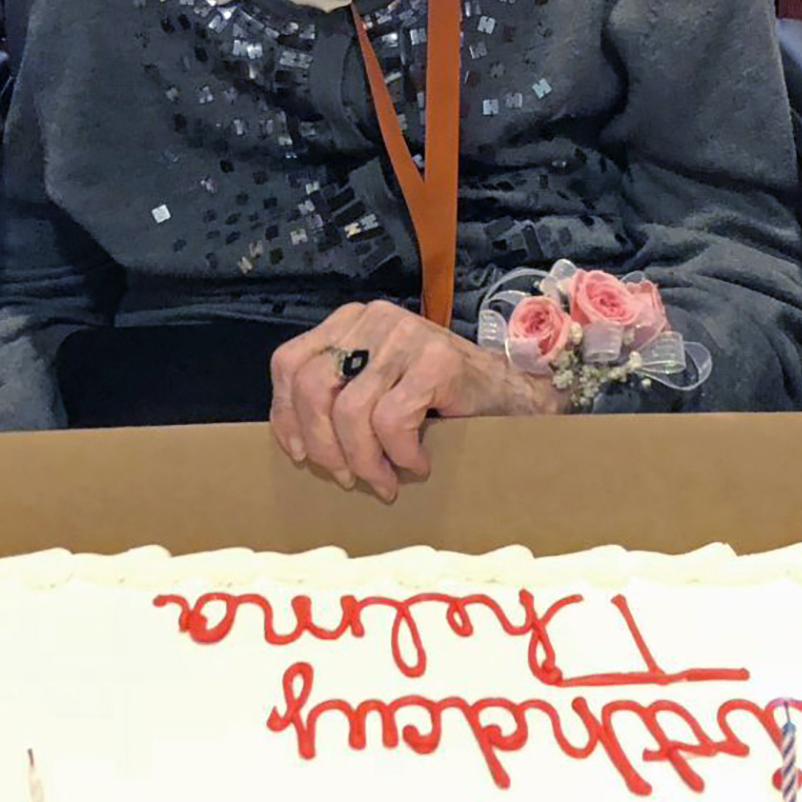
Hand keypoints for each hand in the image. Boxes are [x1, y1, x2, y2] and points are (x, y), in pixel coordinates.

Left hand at [268, 300, 567, 499]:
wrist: (514, 396)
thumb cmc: (440, 400)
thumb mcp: (377, 388)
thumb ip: (338, 397)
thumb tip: (298, 445)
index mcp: (350, 322)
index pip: (289, 363)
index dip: (287, 414)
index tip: (300, 455)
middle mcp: (373, 319)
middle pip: (313, 388)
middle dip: (325, 447)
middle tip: (349, 479)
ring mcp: (406, 335)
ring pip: (352, 412)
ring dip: (367, 461)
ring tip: (387, 481)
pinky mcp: (437, 359)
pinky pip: (393, 420)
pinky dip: (401, 454)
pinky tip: (419, 462)